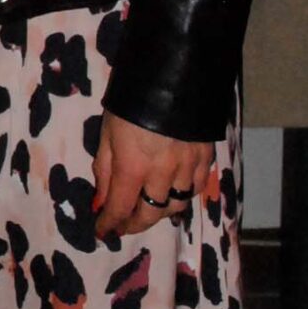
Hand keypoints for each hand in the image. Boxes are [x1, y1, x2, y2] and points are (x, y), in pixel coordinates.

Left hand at [94, 108, 215, 240]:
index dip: (110, 224)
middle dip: (134, 224)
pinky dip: (183, 196)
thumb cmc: (130, 103)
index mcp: (133, 167)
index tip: (103, 231)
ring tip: (148, 210)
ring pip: (176, 206)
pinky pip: (196, 189)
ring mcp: (187, 167)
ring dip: (159, 213)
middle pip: (150, 214)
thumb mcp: (108, 134)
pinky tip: (174, 193)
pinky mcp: (205, 158)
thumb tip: (101, 202)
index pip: (120, 209)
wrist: (173, 77)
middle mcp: (162, 174)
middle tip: (124, 225)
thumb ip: (105, 170)